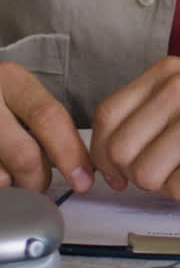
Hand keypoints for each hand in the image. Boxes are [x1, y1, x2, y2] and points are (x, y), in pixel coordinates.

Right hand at [0, 61, 92, 192]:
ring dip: (14, 188)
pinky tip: (1, 173)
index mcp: (10, 79)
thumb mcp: (17, 93)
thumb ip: (44, 120)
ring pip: (2, 178)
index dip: (70, 153)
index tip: (83, 180)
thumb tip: (79, 163)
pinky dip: (1, 187)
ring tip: (10, 174)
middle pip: (26, 157)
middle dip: (39, 180)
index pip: (49, 117)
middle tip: (39, 182)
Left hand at [89, 56, 179, 204]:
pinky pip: (177, 189)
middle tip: (162, 167)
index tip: (117, 171)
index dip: (103, 153)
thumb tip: (99, 167)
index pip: (107, 116)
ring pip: (145, 173)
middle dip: (135, 170)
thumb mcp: (175, 99)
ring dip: (162, 182)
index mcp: (167, 71)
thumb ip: (136, 119)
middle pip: (121, 148)